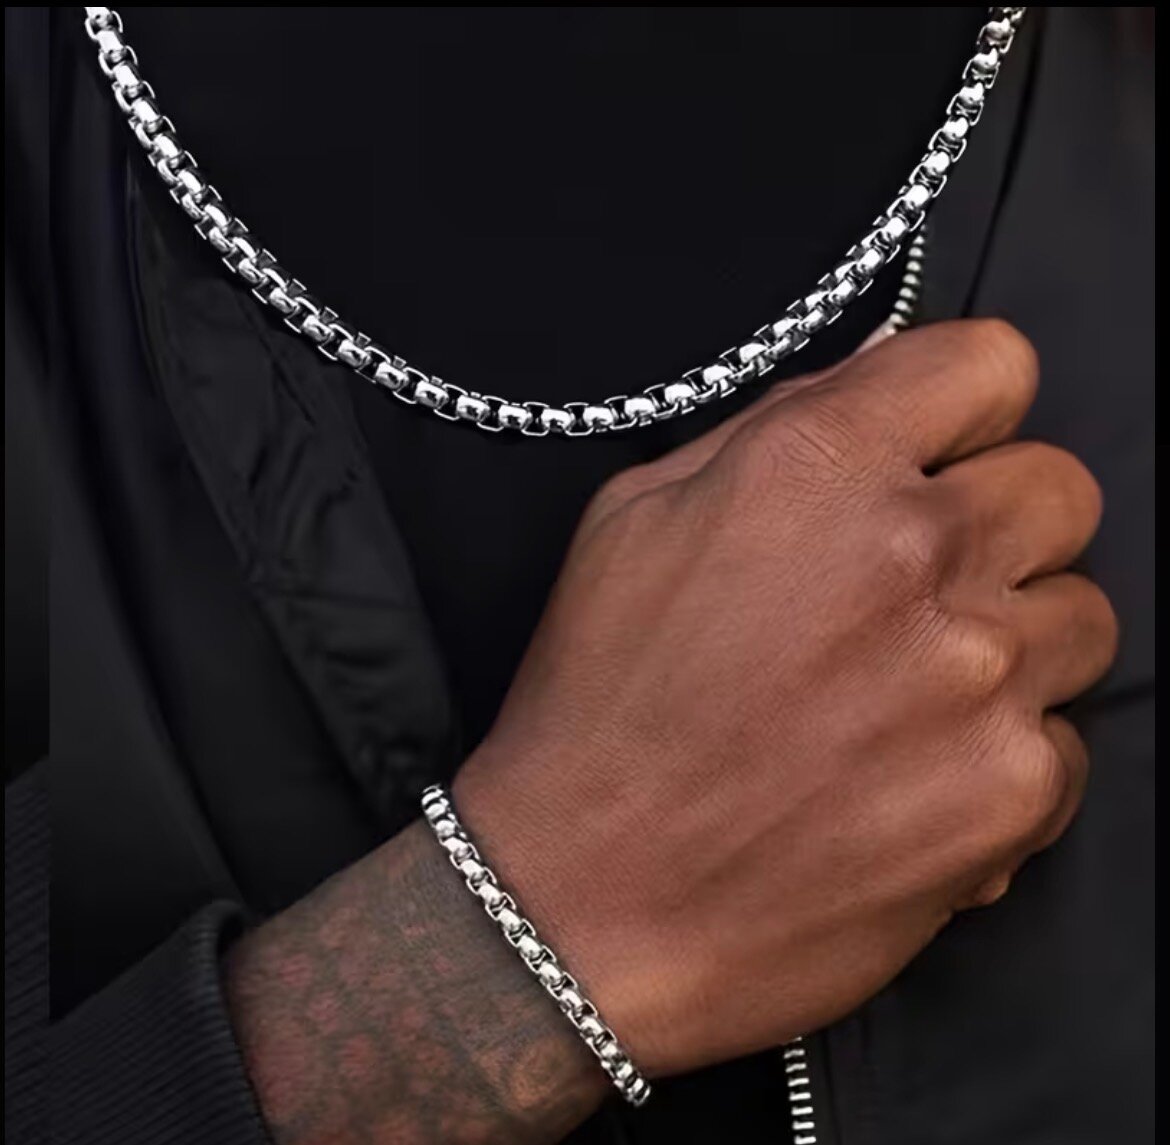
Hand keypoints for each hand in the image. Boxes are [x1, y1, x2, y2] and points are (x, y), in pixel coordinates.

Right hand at [454, 319, 1117, 1076]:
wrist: (587, 896)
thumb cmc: (596, 703)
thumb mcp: (634, 522)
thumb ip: (768, 434)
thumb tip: (870, 391)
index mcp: (822, 466)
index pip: (991, 365)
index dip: (964, 408)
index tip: (936, 454)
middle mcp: (921, 556)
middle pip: (1061, 489)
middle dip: (998, 525)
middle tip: (917, 588)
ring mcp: (981, 679)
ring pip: (1081, 617)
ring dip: (1010, 644)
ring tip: (909, 698)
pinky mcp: (1008, 795)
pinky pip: (1062, 743)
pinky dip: (999, 758)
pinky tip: (909, 784)